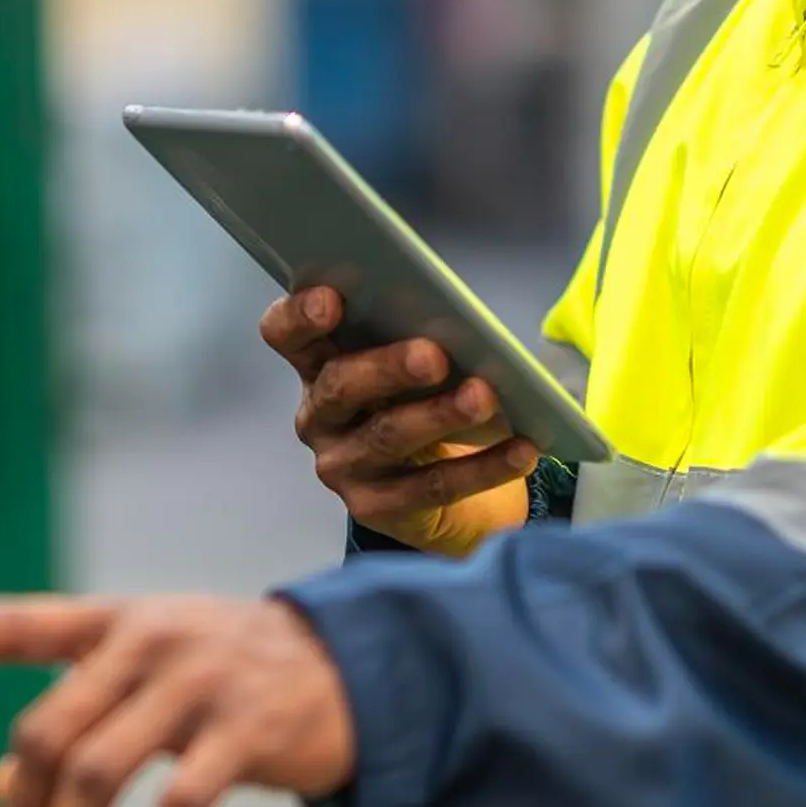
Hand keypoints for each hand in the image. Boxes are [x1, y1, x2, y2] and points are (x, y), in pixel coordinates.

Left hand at [0, 593, 354, 806]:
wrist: (350, 665)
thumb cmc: (219, 680)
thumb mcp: (147, 682)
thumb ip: (77, 723)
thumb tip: (7, 806)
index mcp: (110, 621)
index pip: (12, 623)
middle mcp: (145, 640)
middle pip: (45, 732)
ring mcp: (198, 681)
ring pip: (98, 773)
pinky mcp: (248, 731)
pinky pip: (180, 803)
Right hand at [260, 286, 537, 556]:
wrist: (429, 488)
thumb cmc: (416, 403)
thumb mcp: (405, 369)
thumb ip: (410, 340)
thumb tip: (458, 323)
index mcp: (317, 365)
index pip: (285, 335)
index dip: (300, 317)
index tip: (332, 298)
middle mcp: (319, 415)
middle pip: (339, 386)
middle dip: (386, 368)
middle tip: (433, 356)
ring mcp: (342, 464)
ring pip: (386, 437)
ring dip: (438, 415)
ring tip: (483, 397)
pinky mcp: (374, 507)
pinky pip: (431, 486)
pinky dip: (482, 467)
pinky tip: (520, 450)